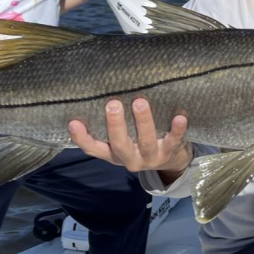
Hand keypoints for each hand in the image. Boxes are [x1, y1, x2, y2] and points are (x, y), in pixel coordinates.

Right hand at [68, 98, 191, 173]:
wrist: (172, 161)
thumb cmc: (140, 142)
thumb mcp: (123, 140)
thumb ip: (112, 125)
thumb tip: (98, 93)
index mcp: (114, 154)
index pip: (94, 149)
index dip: (82, 139)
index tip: (73, 122)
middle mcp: (130, 158)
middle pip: (120, 145)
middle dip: (116, 125)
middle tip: (112, 104)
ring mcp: (151, 157)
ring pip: (146, 142)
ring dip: (143, 122)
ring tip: (140, 103)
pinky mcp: (171, 151)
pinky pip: (174, 141)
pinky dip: (177, 129)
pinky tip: (179, 117)